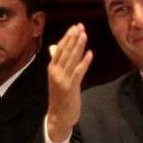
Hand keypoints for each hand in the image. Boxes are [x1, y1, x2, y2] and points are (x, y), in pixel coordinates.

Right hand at [46, 23, 92, 142]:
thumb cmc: (60, 96)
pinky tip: (90, 53)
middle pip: (65, 51)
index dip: (67, 37)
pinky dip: (84, 62)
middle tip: (80, 26)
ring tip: (84, 34)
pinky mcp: (70, 87)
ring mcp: (62, 79)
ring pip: (71, 59)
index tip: (75, 27)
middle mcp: (55, 72)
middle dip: (73, 38)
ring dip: (78, 46)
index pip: (59, 49)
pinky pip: (78, 72)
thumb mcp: (57, 77)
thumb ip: (57, 61)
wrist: (58, 116)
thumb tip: (53, 47)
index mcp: (52, 68)